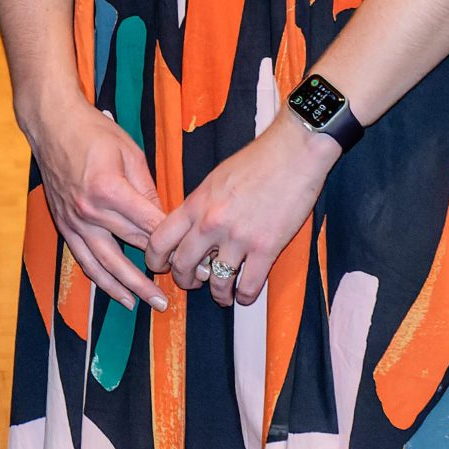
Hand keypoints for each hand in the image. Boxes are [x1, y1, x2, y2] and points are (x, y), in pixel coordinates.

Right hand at [17, 89, 167, 310]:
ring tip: (155, 303)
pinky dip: (104, 281)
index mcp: (109, 190)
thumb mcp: (130, 153)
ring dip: (133, 287)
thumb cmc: (93, 132)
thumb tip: (165, 218)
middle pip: (133, 246)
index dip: (172, 241)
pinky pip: (85, 261)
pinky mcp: (65, 227)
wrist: (52, 125)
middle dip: (161, 266)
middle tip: (188, 284)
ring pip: (108, 265)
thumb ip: (148, 189)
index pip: (149, 225)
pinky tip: (121, 295)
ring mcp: (75, 222)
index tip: (193, 255)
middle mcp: (90, 211)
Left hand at [144, 113, 337, 308]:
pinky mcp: (266, 248)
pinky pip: (248, 285)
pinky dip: (244, 296)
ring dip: (218, 294)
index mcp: (196, 203)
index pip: (160, 239)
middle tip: (193, 284)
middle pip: (183, 266)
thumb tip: (191, 228)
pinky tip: (244, 295)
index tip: (162, 266)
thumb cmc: (257, 160)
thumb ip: (200, 205)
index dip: (155, 259)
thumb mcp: (215, 179)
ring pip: (216, 282)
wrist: (294, 152)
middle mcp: (210, 223)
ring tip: (223, 295)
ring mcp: (238, 238)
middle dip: (185, 281)